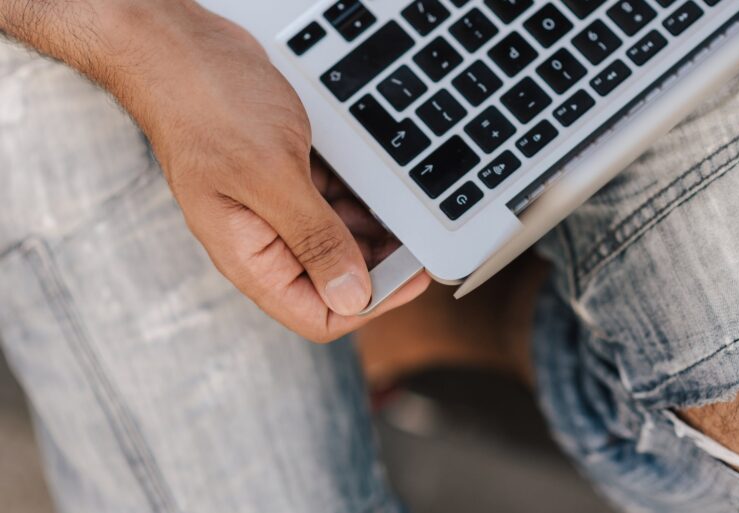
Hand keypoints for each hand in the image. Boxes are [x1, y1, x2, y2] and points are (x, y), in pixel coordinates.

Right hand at [0, 1, 429, 340]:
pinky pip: (329, 207)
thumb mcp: (271, 176)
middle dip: (378, 267)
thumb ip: (314, 239)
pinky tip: (379, 191)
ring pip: (334, 244)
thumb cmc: (207, 107)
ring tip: (405, 219)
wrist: (178, 49)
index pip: (316, 314)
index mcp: (251, 258)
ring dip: (372, 235)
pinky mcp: (282, 182)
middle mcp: (261, 243)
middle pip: (331, 282)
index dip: (368, 303)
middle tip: (417, 243)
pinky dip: (357, 204)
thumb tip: (352, 297)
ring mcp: (272, 212)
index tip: (411, 275)